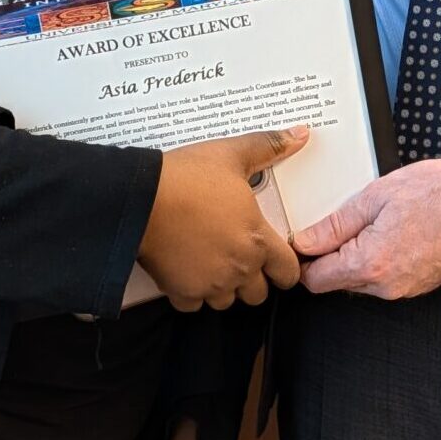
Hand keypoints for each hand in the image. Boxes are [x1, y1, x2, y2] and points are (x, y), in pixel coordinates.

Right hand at [137, 126, 307, 311]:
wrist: (140, 200)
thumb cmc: (186, 178)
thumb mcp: (231, 155)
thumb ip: (268, 147)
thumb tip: (300, 135)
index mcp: (257, 240)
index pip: (288, 272)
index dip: (284, 268)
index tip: (275, 261)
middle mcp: (239, 268)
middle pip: (257, 294)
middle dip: (251, 280)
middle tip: (238, 258)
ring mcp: (210, 284)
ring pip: (226, 302)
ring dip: (222, 287)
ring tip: (211, 263)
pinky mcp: (181, 292)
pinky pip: (193, 305)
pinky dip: (191, 293)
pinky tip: (186, 271)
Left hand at [293, 157, 440, 298]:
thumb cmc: (439, 192)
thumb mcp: (375, 196)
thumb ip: (335, 225)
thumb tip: (305, 242)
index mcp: (370, 264)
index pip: (315, 280)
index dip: (305, 259)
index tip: (307, 240)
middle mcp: (386, 286)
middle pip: (336, 282)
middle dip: (331, 256)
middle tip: (345, 221)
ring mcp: (405, 290)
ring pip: (360, 281)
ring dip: (357, 257)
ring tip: (374, 223)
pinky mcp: (418, 286)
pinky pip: (384, 279)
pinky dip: (379, 260)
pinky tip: (392, 232)